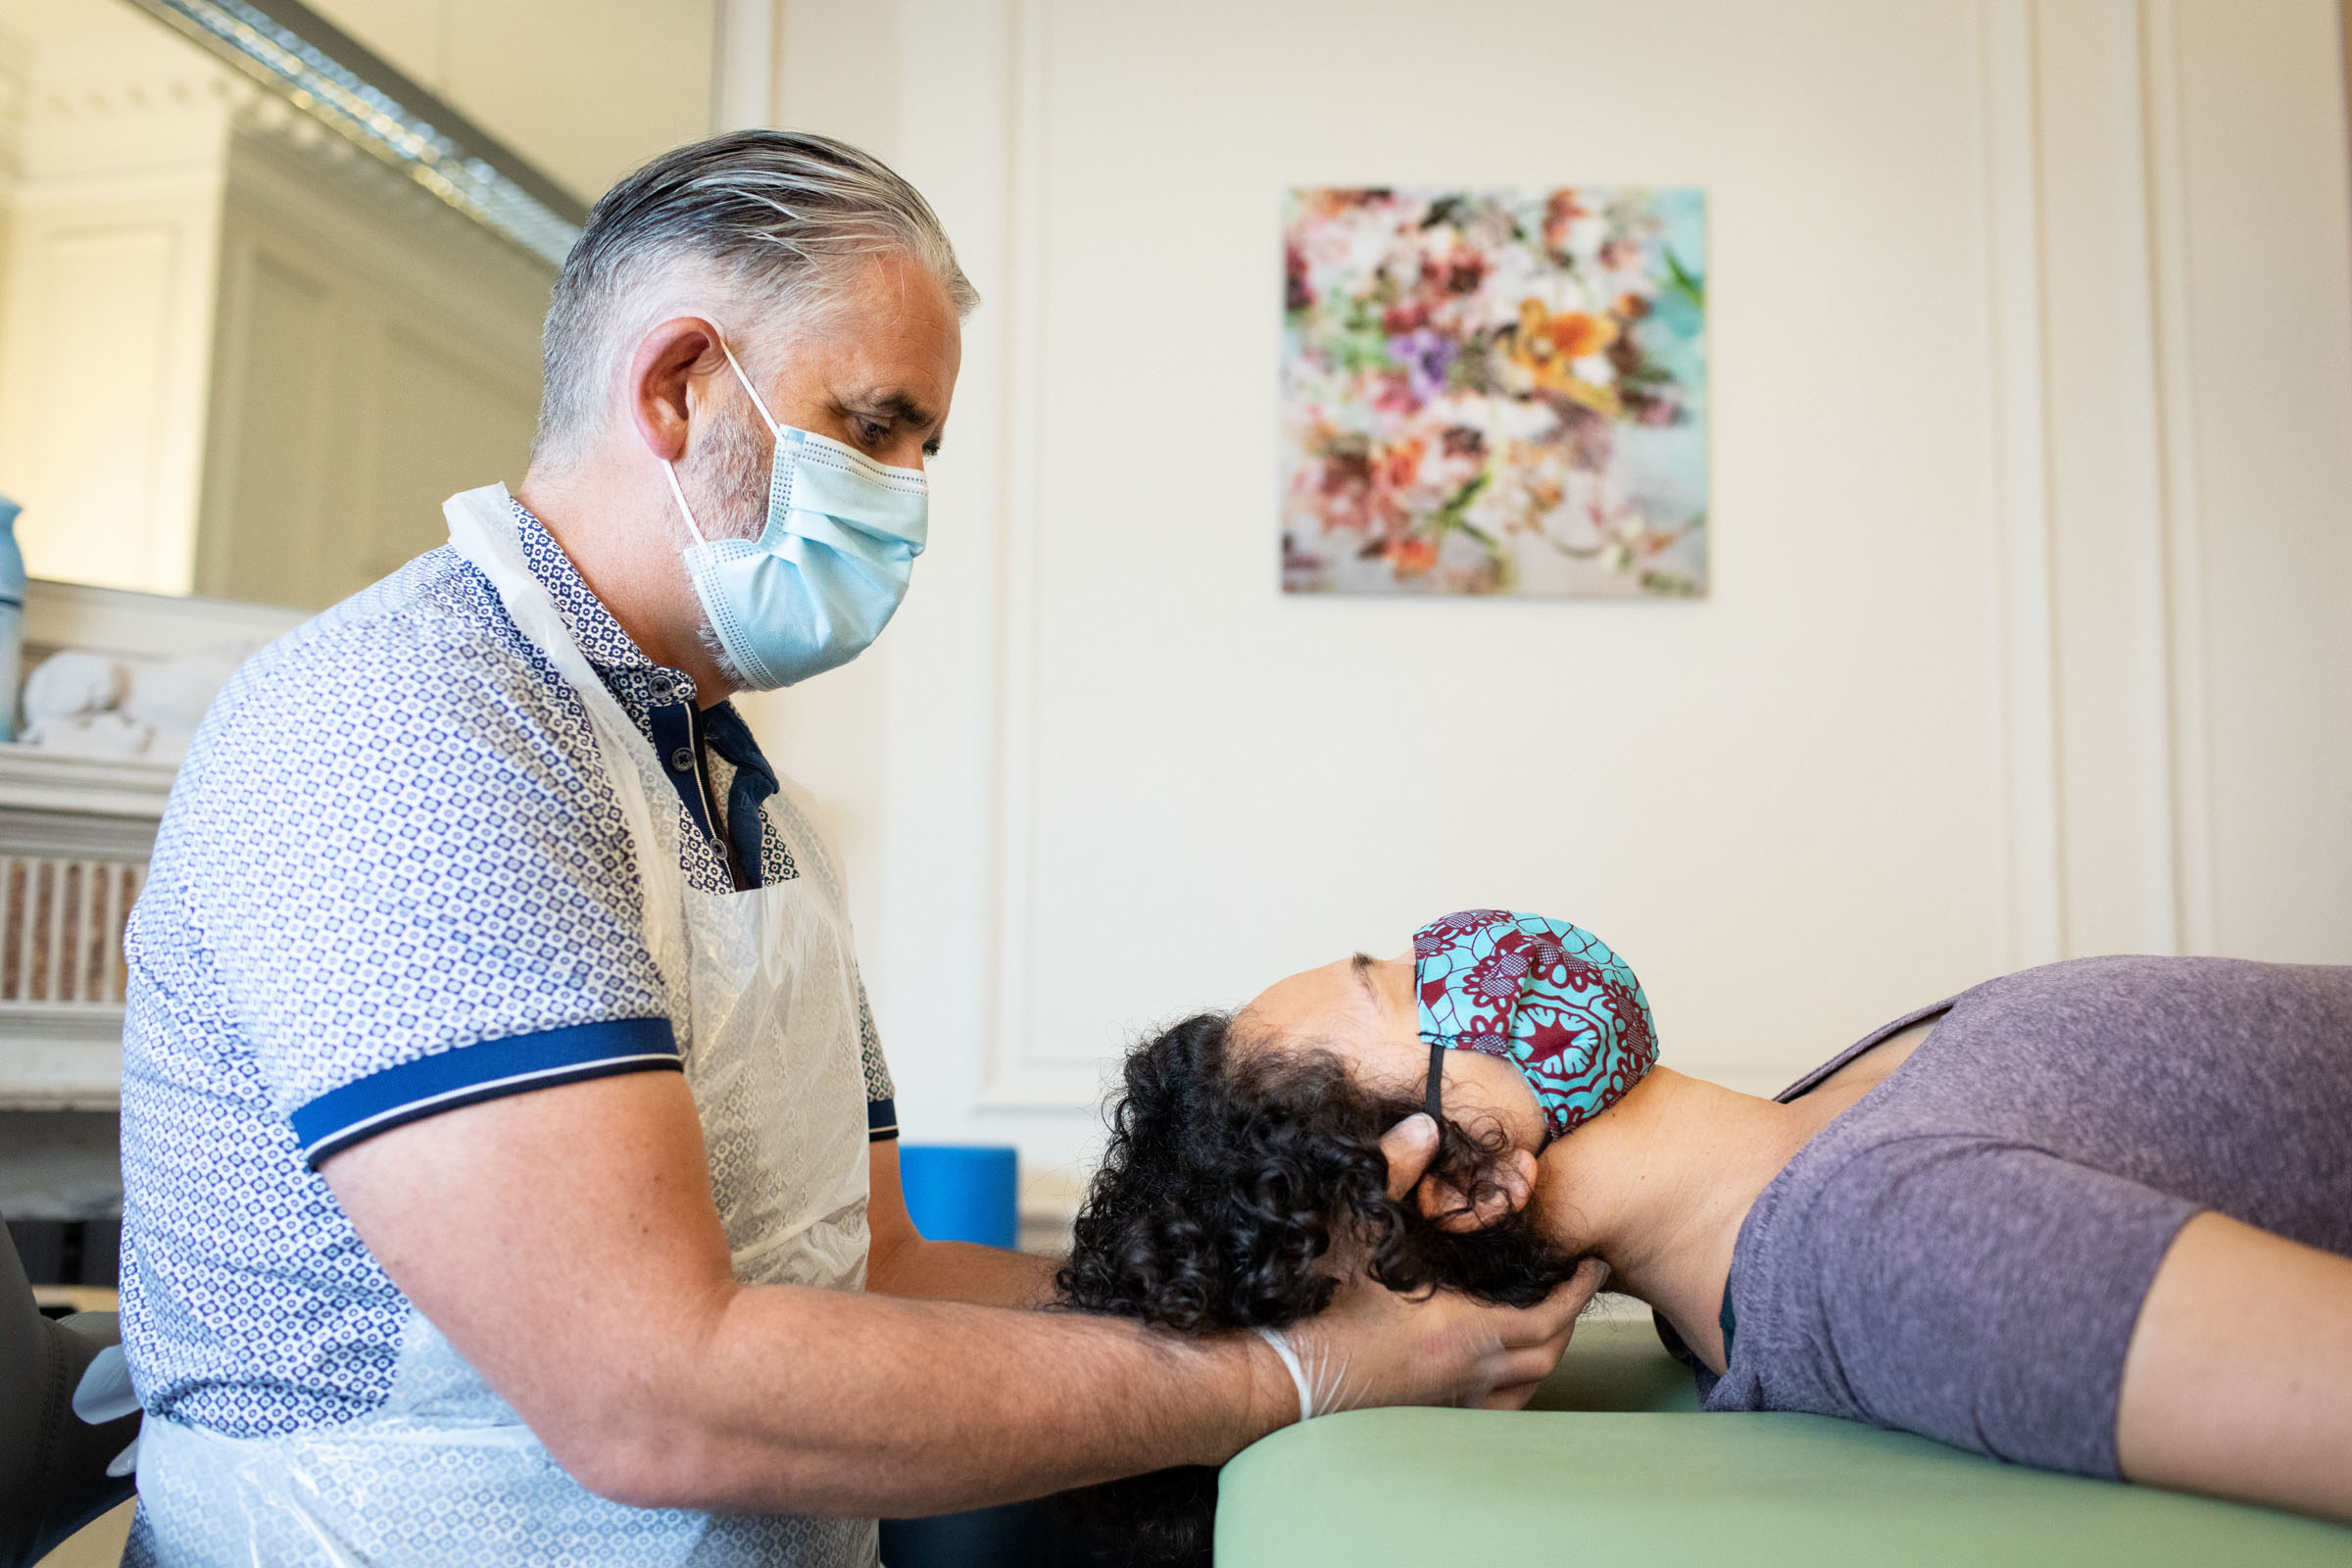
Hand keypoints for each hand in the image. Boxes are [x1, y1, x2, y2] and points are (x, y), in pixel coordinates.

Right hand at [1246, 1112, 1608, 1423]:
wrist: (1279, 1378)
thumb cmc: (1316, 1308)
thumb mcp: (1355, 1229)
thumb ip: (1394, 1172)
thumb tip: (1425, 1127)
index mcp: (1463, 1331)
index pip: (1548, 1318)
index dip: (1576, 1292)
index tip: (1591, 1265)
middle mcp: (1466, 1373)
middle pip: (1546, 1356)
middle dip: (1569, 1321)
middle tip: (1574, 1288)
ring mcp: (1447, 1401)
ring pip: (1524, 1391)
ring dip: (1544, 1359)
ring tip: (1546, 1327)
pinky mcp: (1425, 1416)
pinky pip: (1492, 1410)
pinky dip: (1510, 1389)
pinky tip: (1497, 1370)